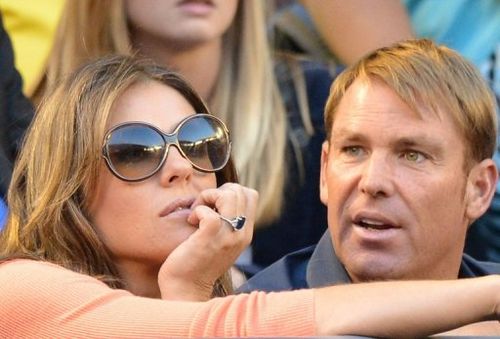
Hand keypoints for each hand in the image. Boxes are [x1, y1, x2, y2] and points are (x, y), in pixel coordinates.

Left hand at [158, 183, 257, 300]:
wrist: (185, 289)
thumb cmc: (196, 261)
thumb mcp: (220, 239)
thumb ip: (226, 221)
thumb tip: (219, 196)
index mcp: (245, 232)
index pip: (250, 195)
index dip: (231, 191)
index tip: (214, 204)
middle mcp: (241, 234)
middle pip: (240, 191)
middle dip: (218, 191)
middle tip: (203, 207)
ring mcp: (227, 237)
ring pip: (229, 196)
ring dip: (208, 197)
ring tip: (197, 212)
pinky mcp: (210, 239)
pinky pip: (209, 212)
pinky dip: (198, 210)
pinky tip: (192, 221)